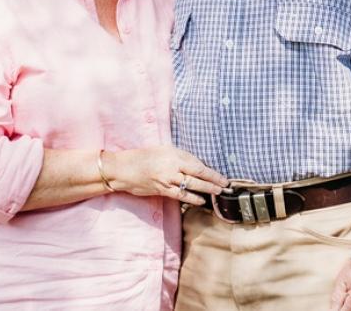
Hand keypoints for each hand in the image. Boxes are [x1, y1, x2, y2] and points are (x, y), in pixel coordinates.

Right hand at [105, 146, 228, 205]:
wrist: (124, 168)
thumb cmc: (144, 156)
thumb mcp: (164, 150)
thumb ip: (181, 158)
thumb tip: (198, 167)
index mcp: (174, 154)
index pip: (198, 165)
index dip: (212, 173)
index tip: (223, 177)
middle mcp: (171, 167)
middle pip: (198, 176)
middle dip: (214, 182)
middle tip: (226, 187)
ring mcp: (166, 180)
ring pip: (191, 187)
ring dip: (206, 191)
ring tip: (217, 193)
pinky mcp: (161, 190)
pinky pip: (180, 195)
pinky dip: (192, 198)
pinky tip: (200, 200)